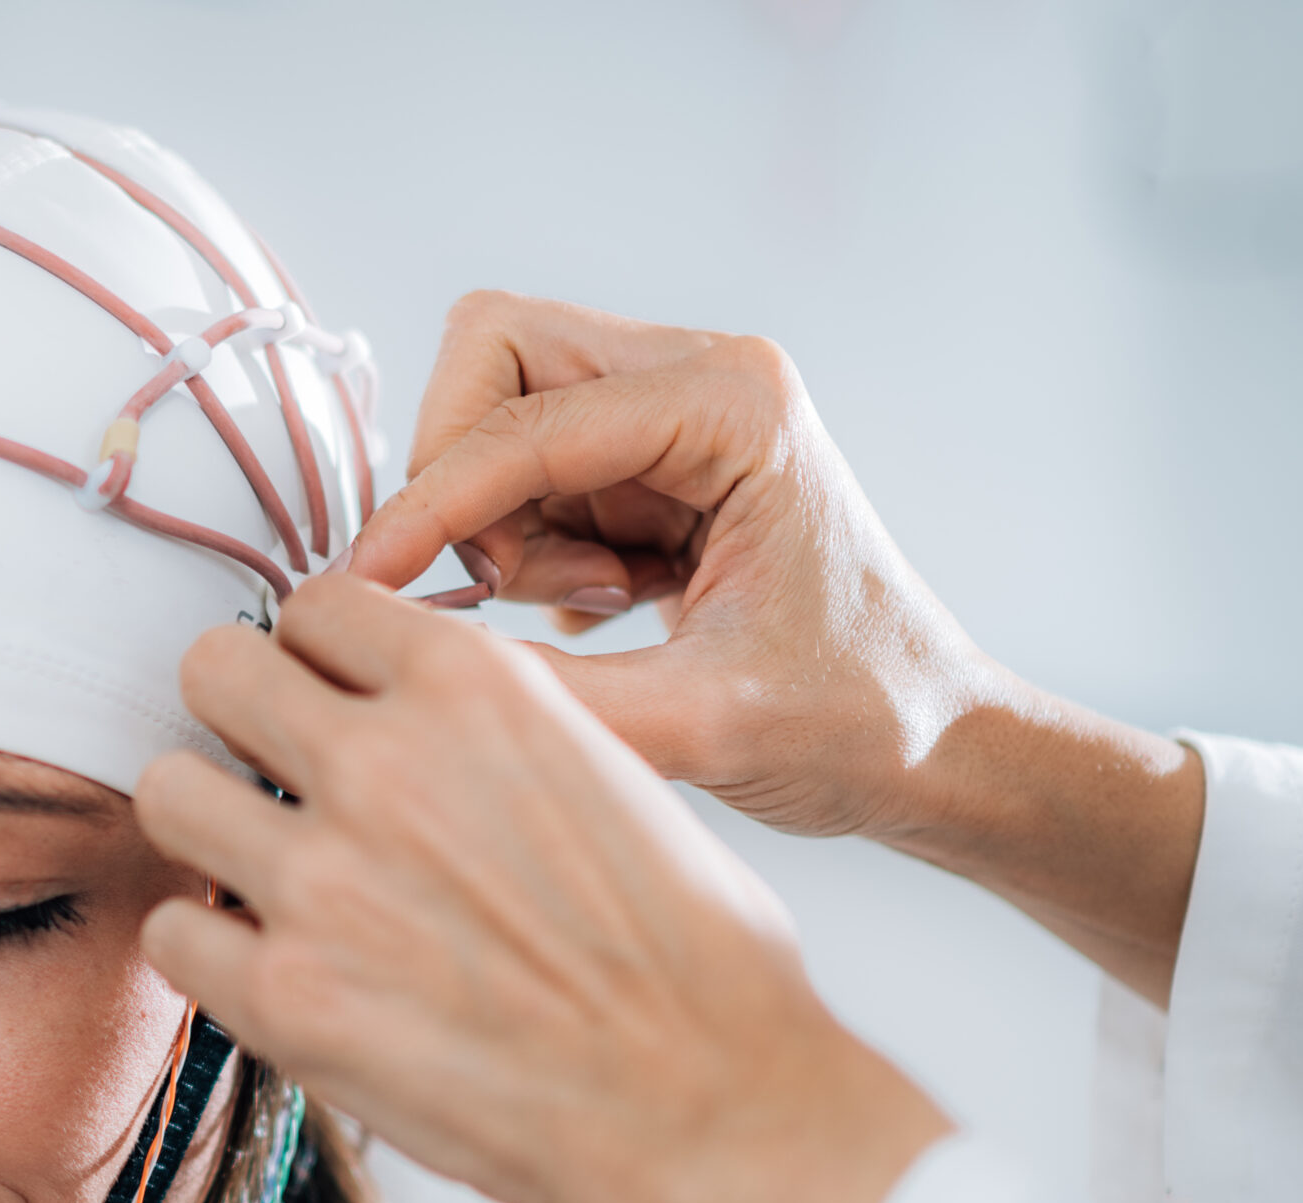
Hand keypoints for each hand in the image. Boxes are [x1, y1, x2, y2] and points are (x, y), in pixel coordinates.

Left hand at [133, 576, 950, 1202]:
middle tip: (272, 772)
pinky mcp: (285, 996)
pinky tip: (274, 969)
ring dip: (210, 824)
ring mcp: (320, 880)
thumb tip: (402, 710)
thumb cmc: (691, 952)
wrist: (711, 1107)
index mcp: (474, 687)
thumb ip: (487, 726)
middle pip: (214, 668)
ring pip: (169, 789)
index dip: (319, 658)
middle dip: (239, 714)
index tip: (331, 702)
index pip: (315, 605)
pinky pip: (175, 929)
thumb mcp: (611, 770)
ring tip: (265, 872)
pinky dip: (212, 950)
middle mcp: (381, 763)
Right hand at [353, 293, 1201, 1003]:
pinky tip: (610, 608)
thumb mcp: (705, 728)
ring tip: (596, 610)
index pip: (524, 418)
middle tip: (506, 589)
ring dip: (503, 524)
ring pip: (494, 416)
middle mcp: (703, 376)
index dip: (429, 501)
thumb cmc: (859, 724)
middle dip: (462, 478)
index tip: (367, 584)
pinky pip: (523, 473)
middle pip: (492, 355)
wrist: (935, 748)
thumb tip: (417, 673)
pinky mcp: (648, 465)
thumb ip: (557, 700)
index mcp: (736, 403)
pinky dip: (528, 547)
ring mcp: (671, 414)